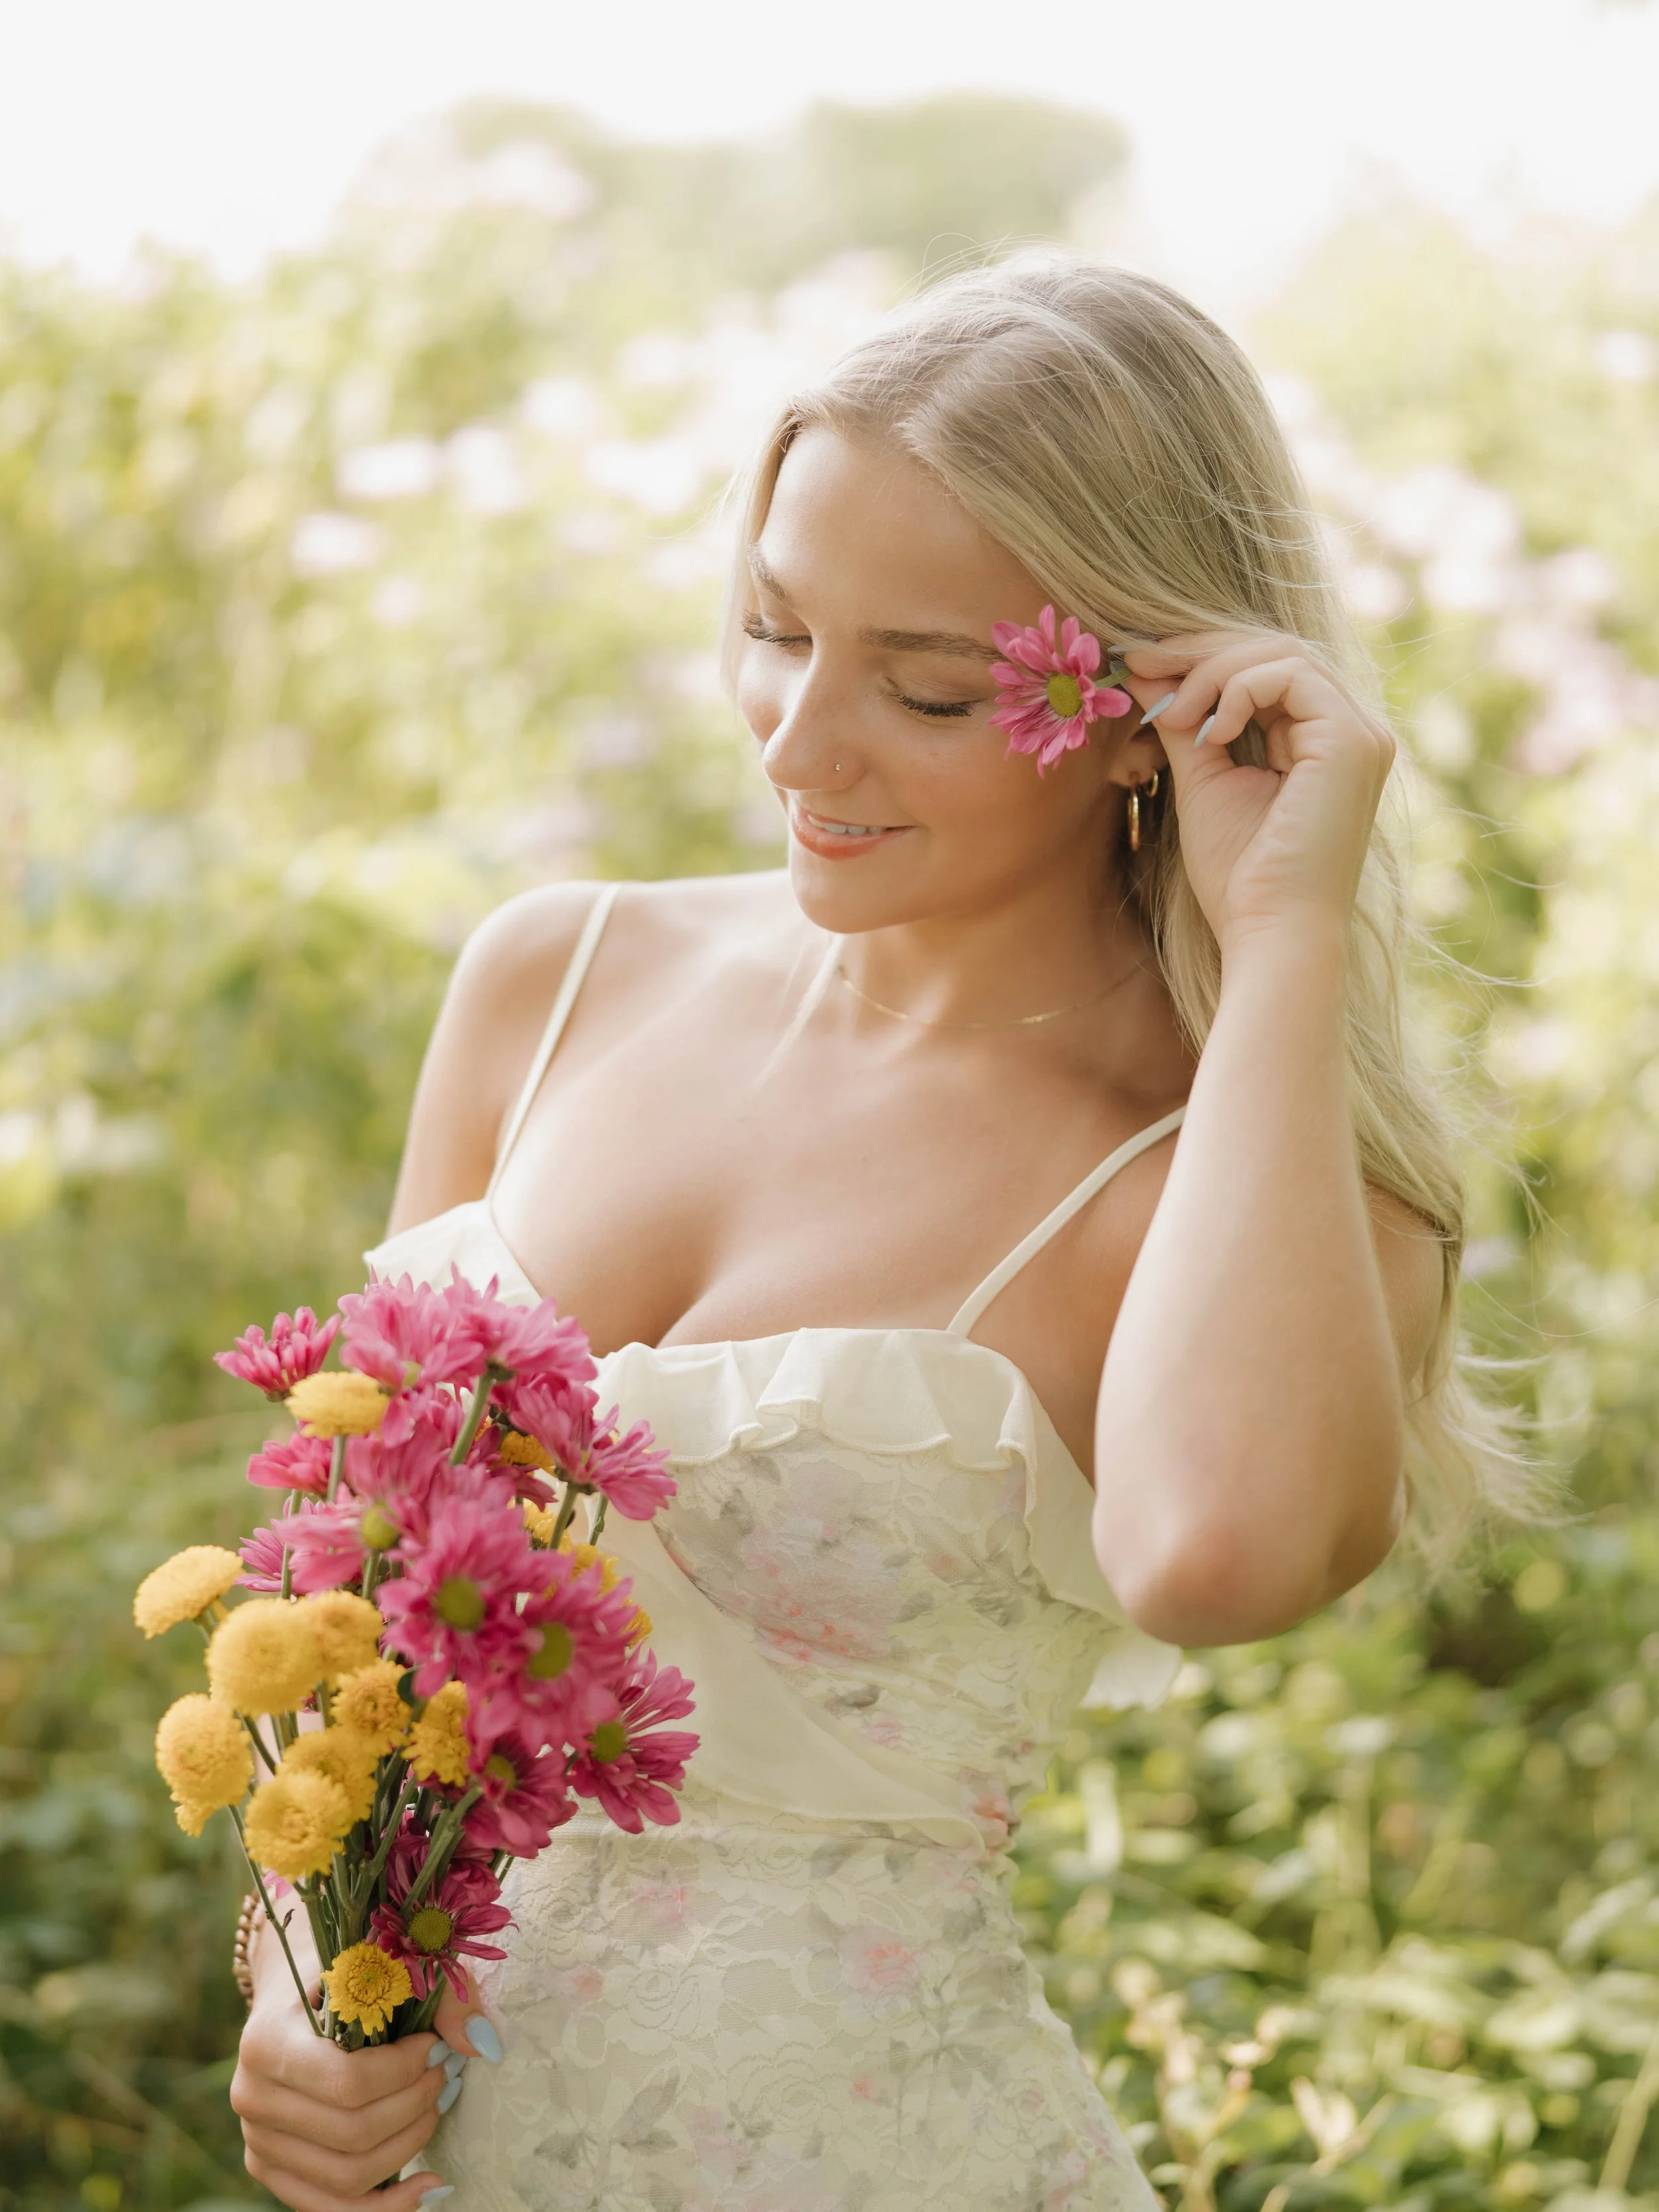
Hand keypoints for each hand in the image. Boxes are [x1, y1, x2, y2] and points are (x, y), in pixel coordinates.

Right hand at [231, 1939, 450, 2211]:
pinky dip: (386, 2206)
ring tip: (435, 2107)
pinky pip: (332, 2208)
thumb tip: (481, 2044)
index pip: (348, 2083)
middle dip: (414, 2106)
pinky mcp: (271, 2170)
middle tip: (445, 2075)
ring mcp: (258, 2141)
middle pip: (352, 2134)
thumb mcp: (388, 1963)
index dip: (405, 2072)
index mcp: (266, 2041)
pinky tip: (429, 2186)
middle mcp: (251, 2098)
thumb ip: (439, 1994)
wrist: (294, 1991)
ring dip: (408, 2146)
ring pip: (346, 2177)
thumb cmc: (346, 1970)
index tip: (436, 2046)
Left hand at [1122, 631, 1394, 956]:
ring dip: (1211, 672)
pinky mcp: (1353, 740)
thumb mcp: (1203, 780)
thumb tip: (1146, 669)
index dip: (1202, 658)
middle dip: (1200, 652)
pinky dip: (1238, 690)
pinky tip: (1211, 731)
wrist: (1270, 932)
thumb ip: (1183, 721)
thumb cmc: (1239, 877)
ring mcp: (1361, 733)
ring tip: (1169, 712)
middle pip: (1274, 650)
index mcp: (1324, 740)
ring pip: (1281, 653)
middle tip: (1140, 660)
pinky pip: (1290, 674)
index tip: (1139, 661)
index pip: (1266, 668)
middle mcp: (1353, 730)